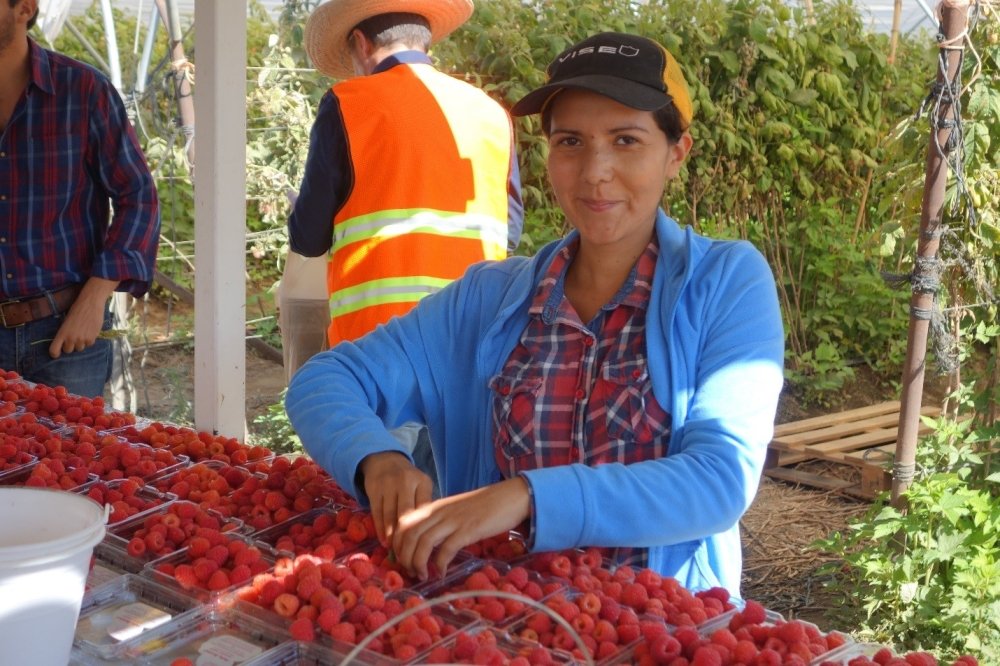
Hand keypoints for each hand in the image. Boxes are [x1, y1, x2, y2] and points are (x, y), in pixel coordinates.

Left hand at [49, 278, 117, 357]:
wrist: (90, 303)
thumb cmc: (77, 310)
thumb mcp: (66, 321)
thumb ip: (65, 333)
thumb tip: (65, 343)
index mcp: (62, 333)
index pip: (54, 351)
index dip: (55, 354)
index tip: (57, 353)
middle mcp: (71, 338)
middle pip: (68, 351)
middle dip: (70, 346)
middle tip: (73, 338)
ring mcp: (82, 339)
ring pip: (80, 348)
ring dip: (80, 343)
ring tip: (83, 332)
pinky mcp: (92, 338)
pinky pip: (89, 344)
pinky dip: (89, 340)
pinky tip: (90, 330)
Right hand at [360, 451, 433, 545]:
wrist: (385, 460)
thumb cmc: (408, 480)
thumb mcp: (421, 487)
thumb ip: (425, 507)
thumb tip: (431, 537)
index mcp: (423, 482)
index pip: (424, 510)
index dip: (424, 531)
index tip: (424, 549)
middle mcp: (406, 481)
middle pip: (406, 515)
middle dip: (406, 538)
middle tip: (408, 555)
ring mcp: (389, 484)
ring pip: (390, 516)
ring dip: (392, 536)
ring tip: (396, 552)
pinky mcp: (374, 488)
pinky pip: (377, 513)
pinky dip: (381, 530)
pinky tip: (384, 542)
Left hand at [391, 477, 530, 579]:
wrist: (510, 496)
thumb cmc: (483, 506)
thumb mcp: (455, 511)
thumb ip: (439, 522)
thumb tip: (425, 543)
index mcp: (434, 507)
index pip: (403, 524)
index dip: (398, 544)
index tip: (402, 560)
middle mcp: (439, 512)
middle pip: (409, 535)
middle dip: (405, 557)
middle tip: (411, 572)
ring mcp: (453, 521)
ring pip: (423, 543)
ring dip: (419, 563)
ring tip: (424, 575)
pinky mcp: (468, 530)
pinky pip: (446, 550)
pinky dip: (440, 565)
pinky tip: (442, 573)